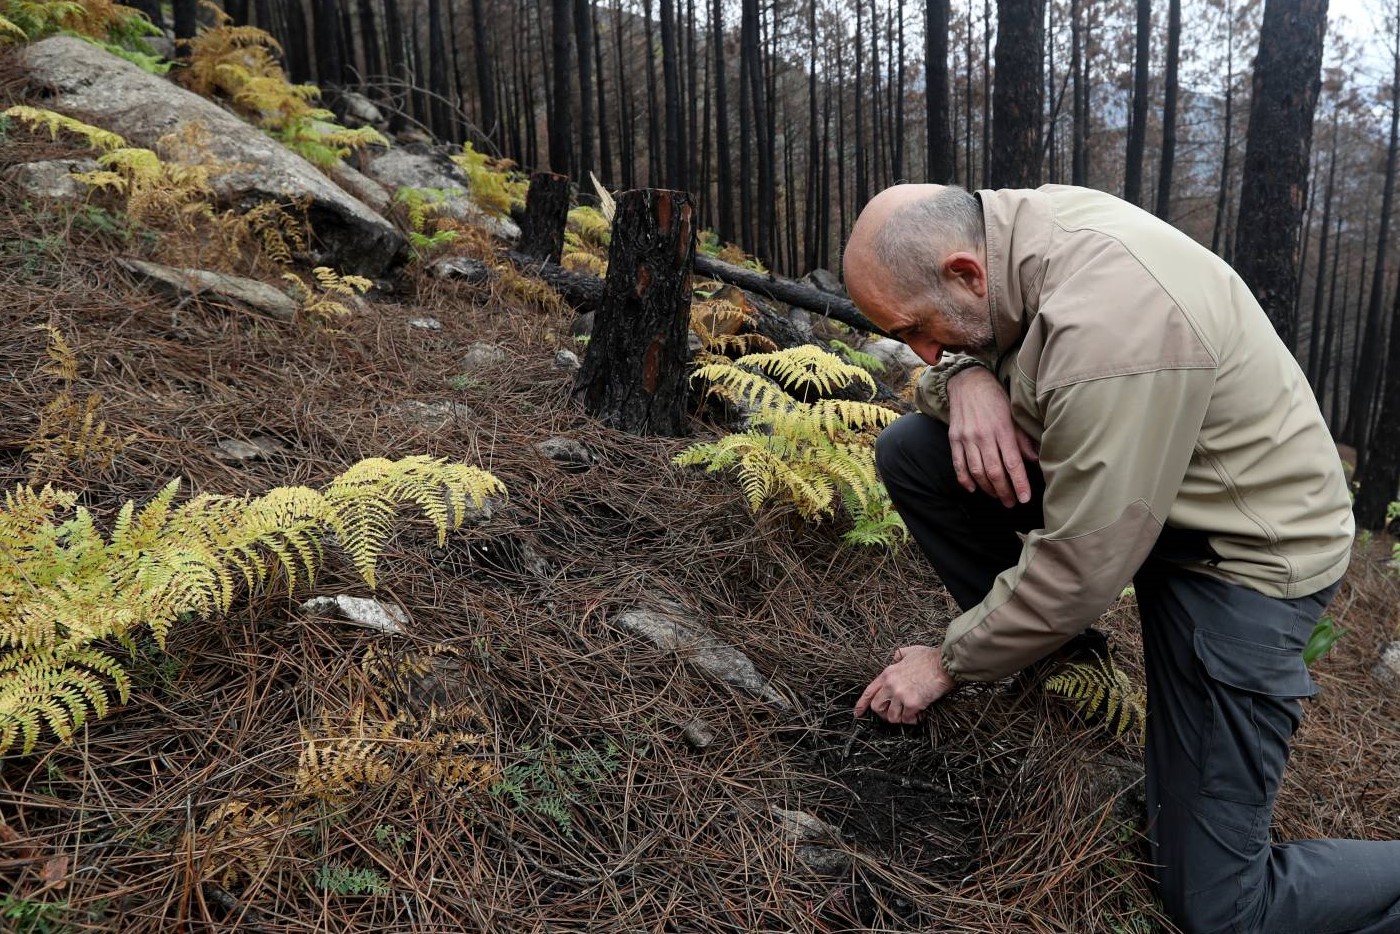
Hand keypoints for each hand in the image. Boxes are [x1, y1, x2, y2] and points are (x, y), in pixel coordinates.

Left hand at [853, 645, 957, 724]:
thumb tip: (895, 659)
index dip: (861, 704)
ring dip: (900, 718)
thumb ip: (898, 656)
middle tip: (894, 714)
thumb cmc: (930, 658)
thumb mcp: (909, 651)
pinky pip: (907, 719)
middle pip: (877, 707)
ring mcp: (901, 695)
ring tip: (909, 714)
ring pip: (891, 717)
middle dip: (884, 713)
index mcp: (887, 673)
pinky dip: (913, 720)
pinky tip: (920, 715)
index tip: (857, 713)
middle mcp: (891, 685)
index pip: (869, 691)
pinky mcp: (913, 703)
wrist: (945, 664)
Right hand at [946, 366, 1038, 506]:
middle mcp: (983, 435)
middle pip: (994, 471)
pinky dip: (965, 480)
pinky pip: (958, 464)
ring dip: (988, 489)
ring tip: (998, 497)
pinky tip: (974, 489)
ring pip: (976, 471)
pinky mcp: (953, 439)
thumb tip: (1034, 460)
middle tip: (1012, 503)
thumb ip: (1022, 438)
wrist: (967, 382)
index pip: (1012, 462)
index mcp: (1002, 428)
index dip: (1019, 483)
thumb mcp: (1013, 414)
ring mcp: (966, 438)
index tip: (1025, 498)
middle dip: (1004, 491)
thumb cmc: (995, 398)